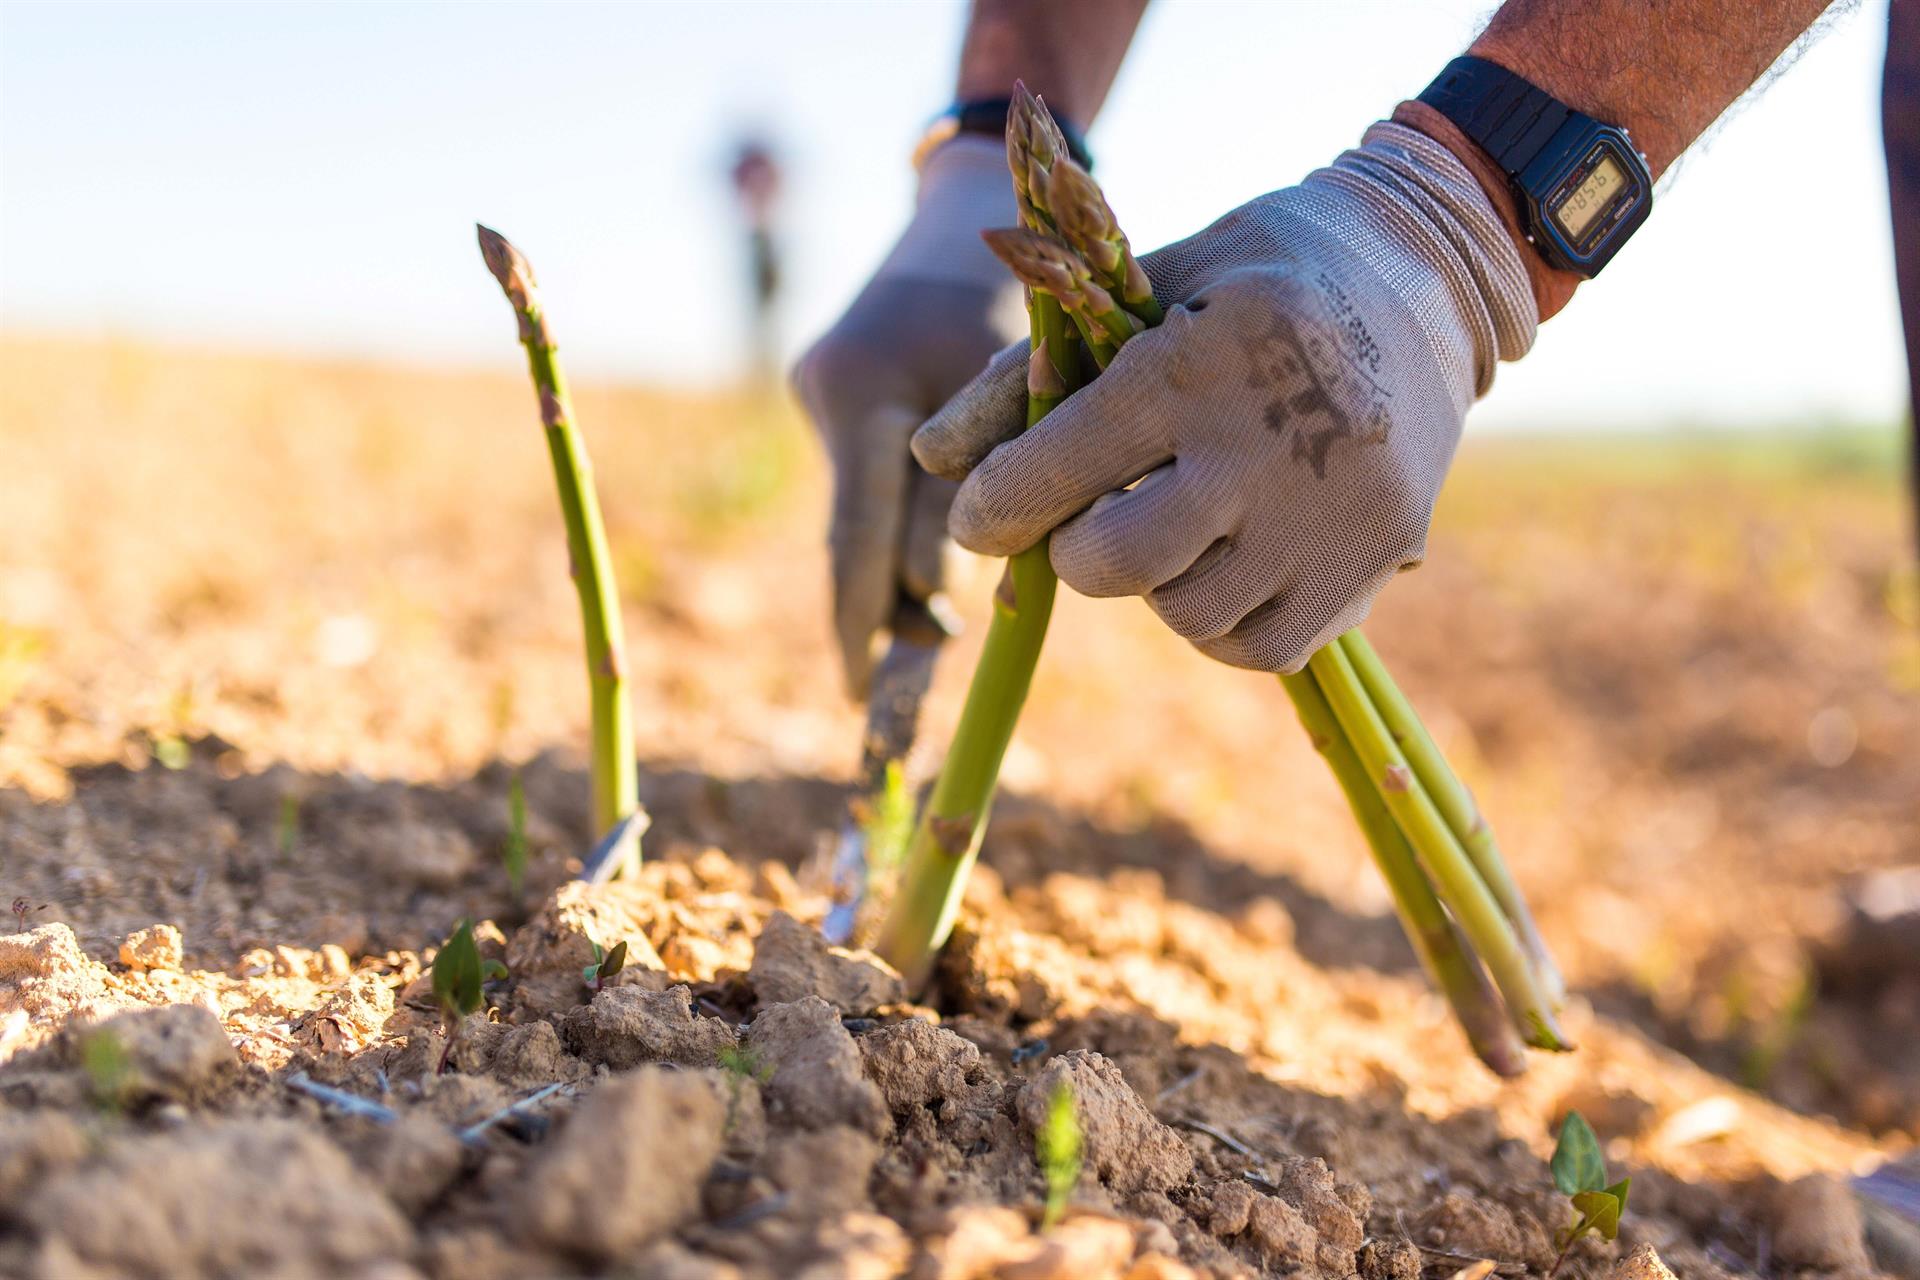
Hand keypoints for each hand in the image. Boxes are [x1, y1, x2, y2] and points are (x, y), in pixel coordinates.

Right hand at [792, 137, 1023, 697]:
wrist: (980, 205)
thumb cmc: (1033, 292)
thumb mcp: (1030, 386)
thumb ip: (995, 483)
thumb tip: (949, 594)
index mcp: (865, 388)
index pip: (860, 532)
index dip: (866, 618)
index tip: (865, 693)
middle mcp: (830, 389)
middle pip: (846, 536)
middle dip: (869, 615)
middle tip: (873, 696)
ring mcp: (822, 386)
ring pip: (858, 514)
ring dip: (890, 577)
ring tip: (917, 645)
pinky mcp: (832, 387)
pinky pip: (866, 480)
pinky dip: (896, 528)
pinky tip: (919, 581)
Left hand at [912, 122, 1537, 672]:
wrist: (1429, 269)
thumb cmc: (1257, 269)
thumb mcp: (1147, 282)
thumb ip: (1035, 370)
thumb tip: (928, 457)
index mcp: (1204, 360)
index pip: (1066, 464)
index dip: (998, 506)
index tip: (979, 518)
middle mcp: (1273, 444)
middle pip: (1120, 563)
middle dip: (1076, 553)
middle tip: (1087, 522)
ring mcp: (1336, 512)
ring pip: (1189, 617)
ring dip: (1154, 585)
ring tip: (1176, 522)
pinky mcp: (1379, 557)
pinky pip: (1264, 648)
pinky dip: (1222, 623)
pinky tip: (1224, 561)